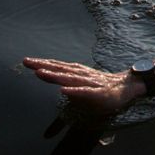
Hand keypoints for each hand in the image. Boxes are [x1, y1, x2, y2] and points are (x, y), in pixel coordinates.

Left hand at [23, 57, 141, 112]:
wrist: (127, 87)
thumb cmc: (103, 89)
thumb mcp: (84, 88)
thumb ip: (71, 88)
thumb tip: (61, 88)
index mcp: (77, 73)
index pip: (57, 67)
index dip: (42, 64)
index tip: (27, 61)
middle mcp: (81, 75)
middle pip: (59, 70)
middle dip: (43, 66)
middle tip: (26, 62)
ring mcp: (89, 83)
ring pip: (69, 79)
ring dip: (54, 76)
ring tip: (39, 73)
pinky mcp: (98, 93)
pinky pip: (84, 92)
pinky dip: (73, 91)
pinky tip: (63, 91)